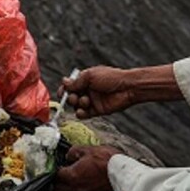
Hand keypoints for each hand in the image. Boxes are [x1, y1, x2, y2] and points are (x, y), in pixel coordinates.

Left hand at [54, 145, 117, 190]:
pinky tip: (84, 181)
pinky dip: (80, 189)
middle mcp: (77, 188)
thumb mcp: (87, 149)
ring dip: (69, 187)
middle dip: (59, 181)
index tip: (59, 165)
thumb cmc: (105, 160)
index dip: (56, 169)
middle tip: (62, 173)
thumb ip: (73, 152)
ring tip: (73, 178)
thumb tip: (68, 156)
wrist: (121, 172)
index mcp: (72, 176)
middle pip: (60, 189)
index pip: (57, 176)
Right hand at [61, 64, 182, 117]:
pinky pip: (85, 114)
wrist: (127, 88)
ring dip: (77, 104)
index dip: (65, 89)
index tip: (62, 92)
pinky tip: (82, 111)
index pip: (70, 85)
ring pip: (77, 106)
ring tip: (84, 101)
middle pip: (72, 96)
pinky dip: (81, 114)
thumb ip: (76, 82)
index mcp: (85, 79)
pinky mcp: (97, 110)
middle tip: (74, 97)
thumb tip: (64, 82)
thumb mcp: (90, 76)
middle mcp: (88, 90)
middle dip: (70, 97)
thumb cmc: (111, 77)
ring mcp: (92, 100)